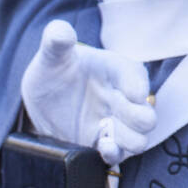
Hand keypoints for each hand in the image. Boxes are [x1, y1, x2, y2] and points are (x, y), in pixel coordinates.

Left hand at [22, 20, 156, 165]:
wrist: (40, 99)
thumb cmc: (53, 71)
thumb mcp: (51, 56)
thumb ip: (56, 42)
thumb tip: (60, 31)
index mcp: (115, 71)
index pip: (135, 76)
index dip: (137, 86)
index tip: (133, 94)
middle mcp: (120, 99)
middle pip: (147, 115)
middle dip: (140, 118)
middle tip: (118, 114)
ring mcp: (113, 124)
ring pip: (140, 139)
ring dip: (129, 140)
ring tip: (108, 132)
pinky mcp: (101, 143)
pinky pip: (118, 155)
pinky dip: (114, 154)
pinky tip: (102, 146)